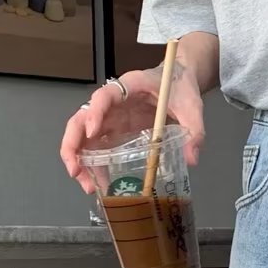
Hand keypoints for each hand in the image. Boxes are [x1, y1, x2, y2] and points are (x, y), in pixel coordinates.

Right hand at [59, 56, 205, 194]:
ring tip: (88, 187)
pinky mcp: (115, 130)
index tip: (93, 132)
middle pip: (81, 119)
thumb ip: (194, 130)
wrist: (179, 80)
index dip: (95, 113)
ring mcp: (111, 117)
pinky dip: (93, 165)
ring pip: (84, 136)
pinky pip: (97, 147)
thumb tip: (192, 159)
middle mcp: (113, 102)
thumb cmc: (180, 87)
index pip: (104, 96)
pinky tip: (98, 183)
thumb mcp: (192, 107)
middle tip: (77, 172)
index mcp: (130, 87)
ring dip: (80, 161)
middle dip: (74, 145)